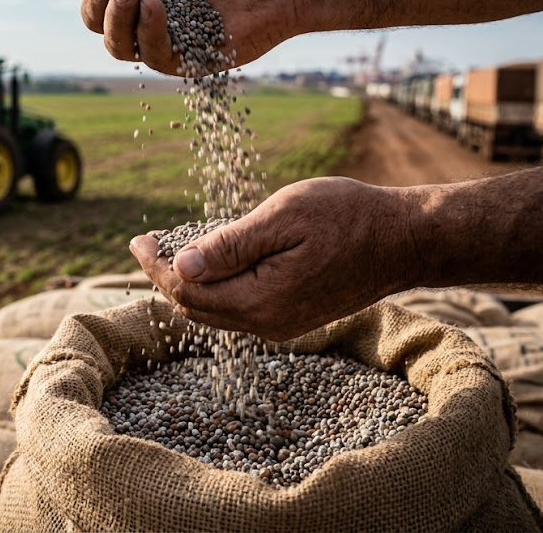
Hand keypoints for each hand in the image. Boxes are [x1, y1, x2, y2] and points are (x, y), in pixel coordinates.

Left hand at [129, 178, 422, 340]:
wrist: (403, 240)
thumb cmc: (348, 216)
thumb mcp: (283, 217)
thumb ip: (230, 245)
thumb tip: (180, 265)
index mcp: (261, 300)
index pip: (187, 290)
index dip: (156, 265)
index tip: (139, 240)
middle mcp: (267, 324)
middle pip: (195, 307)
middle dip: (166, 275)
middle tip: (150, 243)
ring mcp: (280, 326)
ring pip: (215, 312)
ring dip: (189, 283)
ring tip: (172, 249)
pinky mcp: (291, 318)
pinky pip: (238, 310)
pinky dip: (216, 288)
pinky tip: (212, 262)